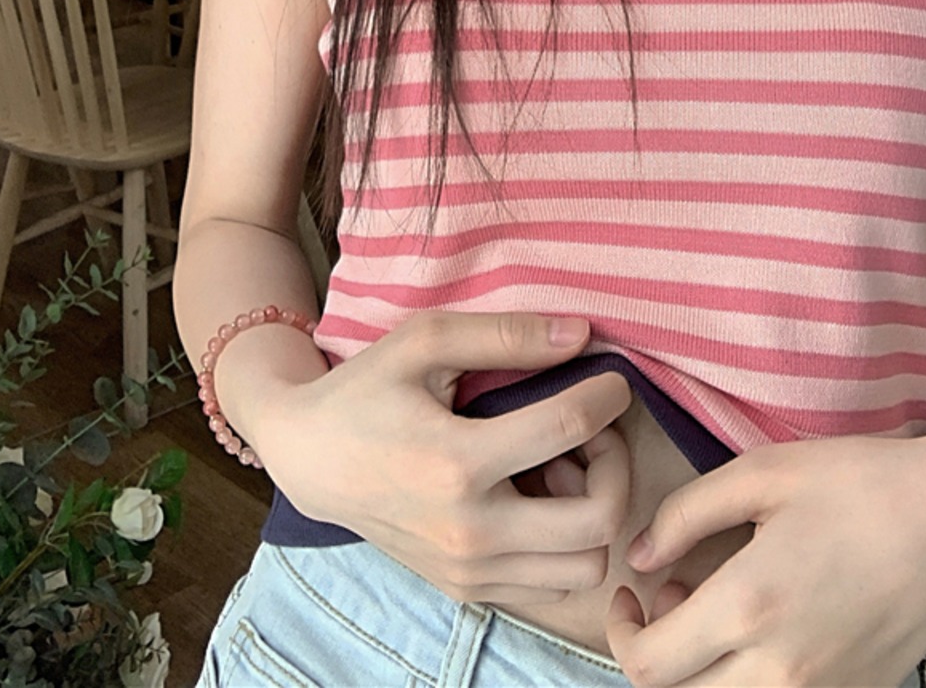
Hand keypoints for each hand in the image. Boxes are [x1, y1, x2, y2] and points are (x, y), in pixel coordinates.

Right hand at [261, 310, 632, 604]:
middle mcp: (469, 531)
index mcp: (456, 461)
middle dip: (615, 465)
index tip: (612, 378)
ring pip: (585, 565)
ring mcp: (469, 570)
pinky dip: (565, 544)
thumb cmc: (365, 390)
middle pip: (597, 520)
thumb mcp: (422, 342)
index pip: (568, 427)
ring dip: (594, 512)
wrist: (310, 460)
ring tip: (564, 466)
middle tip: (593, 431)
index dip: (607, 394)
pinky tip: (538, 497)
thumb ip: (503, 336)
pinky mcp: (466, 589)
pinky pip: (552, 585)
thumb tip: (581, 336)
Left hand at [605, 431, 925, 685]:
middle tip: (673, 601)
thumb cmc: (857, 483)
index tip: (632, 591)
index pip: (647, 664)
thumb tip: (640, 558)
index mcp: (748, 605)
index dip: (621, 630)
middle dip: (657, 656)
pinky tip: (765, 630)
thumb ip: (685, 514)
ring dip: (703, 675)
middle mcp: (781, 668)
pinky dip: (752, 681)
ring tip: (718, 614)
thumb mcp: (760, 473)